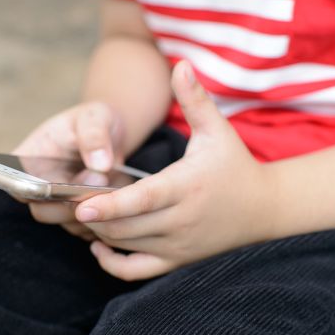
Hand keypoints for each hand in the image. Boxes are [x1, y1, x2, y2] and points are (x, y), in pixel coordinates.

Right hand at [12, 101, 124, 240]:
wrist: (110, 135)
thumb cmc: (94, 121)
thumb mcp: (95, 118)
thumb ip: (94, 136)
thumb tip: (99, 165)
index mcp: (26, 161)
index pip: (18, 186)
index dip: (37, 192)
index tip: (63, 184)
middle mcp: (36, 188)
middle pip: (43, 211)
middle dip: (72, 202)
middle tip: (99, 180)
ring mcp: (57, 205)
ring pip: (69, 223)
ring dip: (93, 213)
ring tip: (111, 186)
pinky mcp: (78, 217)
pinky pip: (89, 229)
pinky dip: (105, 220)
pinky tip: (119, 201)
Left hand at [75, 61, 270, 279]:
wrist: (265, 209)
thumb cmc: (235, 165)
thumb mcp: (217, 130)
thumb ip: (195, 99)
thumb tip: (181, 63)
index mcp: (187, 187)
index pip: (143, 201)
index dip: (110, 207)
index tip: (81, 206)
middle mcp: (182, 220)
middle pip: (126, 226)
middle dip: (94, 218)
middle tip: (69, 201)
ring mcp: (179, 245)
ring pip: (127, 245)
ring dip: (100, 233)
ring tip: (82, 214)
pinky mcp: (178, 261)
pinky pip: (137, 271)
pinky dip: (113, 264)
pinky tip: (100, 245)